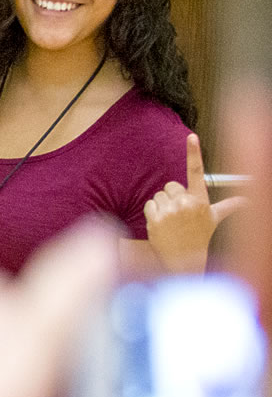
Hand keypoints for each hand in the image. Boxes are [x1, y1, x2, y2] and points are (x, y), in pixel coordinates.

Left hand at [145, 133, 244, 272]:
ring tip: (171, 220)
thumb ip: (229, 206)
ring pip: (159, 195)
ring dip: (162, 205)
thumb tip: (248, 200)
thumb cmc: (199, 236)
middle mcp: (186, 203)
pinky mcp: (155, 218)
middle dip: (172, 196)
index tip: (192, 136)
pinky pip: (149, 204)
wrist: (184, 259)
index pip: (197, 171)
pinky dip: (152, 212)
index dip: (194, 152)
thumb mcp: (214, 219)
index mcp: (200, 200)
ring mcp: (170, 211)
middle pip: (170, 185)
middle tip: (179, 213)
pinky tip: (161, 224)